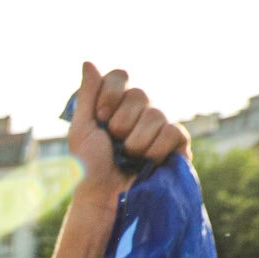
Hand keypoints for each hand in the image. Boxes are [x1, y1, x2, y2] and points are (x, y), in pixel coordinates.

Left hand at [70, 62, 189, 194]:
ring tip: (130, 157)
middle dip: (121, 124)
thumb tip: (88, 61)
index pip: (120, 76)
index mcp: (116, 103)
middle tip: (115, 143)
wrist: (103, 197)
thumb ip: (87, 96)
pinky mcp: (177, 144)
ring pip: (155, 114)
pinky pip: (173, 132)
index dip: (109, 96)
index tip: (100, 119)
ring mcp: (160, 126)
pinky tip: (148, 162)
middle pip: (139, 94)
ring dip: (136, 142)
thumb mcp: (81, 129)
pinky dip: (156, 150)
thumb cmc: (89, 166)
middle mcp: (140, 110)